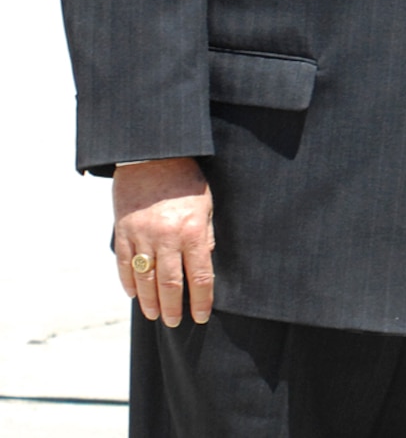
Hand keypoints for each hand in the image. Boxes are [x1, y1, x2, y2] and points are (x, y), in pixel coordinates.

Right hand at [112, 158, 214, 327]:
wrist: (152, 156)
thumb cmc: (187, 180)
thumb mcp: (207, 205)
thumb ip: (205, 236)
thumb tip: (204, 264)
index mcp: (192, 231)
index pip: (199, 275)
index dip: (201, 299)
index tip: (202, 316)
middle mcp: (166, 237)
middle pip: (170, 283)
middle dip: (174, 307)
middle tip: (176, 323)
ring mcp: (142, 236)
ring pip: (145, 278)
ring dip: (150, 301)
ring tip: (156, 315)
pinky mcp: (123, 231)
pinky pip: (125, 264)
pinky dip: (129, 282)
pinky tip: (134, 295)